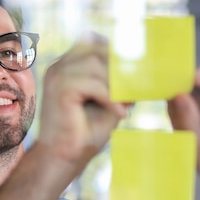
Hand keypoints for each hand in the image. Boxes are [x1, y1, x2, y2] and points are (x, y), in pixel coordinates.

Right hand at [38, 34, 127, 166]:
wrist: (63, 157)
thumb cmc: (85, 132)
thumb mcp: (109, 102)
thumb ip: (120, 84)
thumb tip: (143, 71)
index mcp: (68, 65)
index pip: (94, 42)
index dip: (117, 53)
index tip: (138, 70)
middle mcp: (60, 66)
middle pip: (96, 50)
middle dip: (120, 69)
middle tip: (137, 90)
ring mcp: (57, 75)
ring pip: (95, 65)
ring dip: (116, 85)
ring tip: (128, 104)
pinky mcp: (60, 89)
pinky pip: (93, 85)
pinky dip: (111, 98)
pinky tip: (120, 114)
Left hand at [167, 68, 199, 199]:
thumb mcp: (197, 149)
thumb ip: (188, 123)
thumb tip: (179, 96)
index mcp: (186, 121)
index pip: (175, 99)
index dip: (169, 87)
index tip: (163, 77)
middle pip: (193, 89)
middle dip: (187, 79)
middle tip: (182, 74)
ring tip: (199, 79)